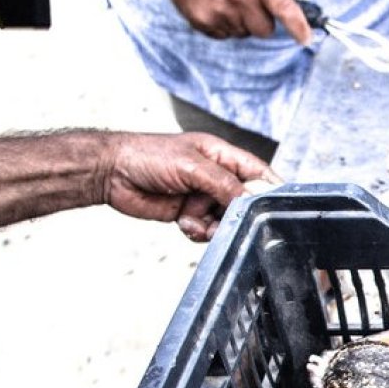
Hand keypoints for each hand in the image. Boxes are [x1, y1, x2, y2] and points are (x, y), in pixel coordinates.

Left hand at [96, 133, 277, 240]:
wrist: (110, 173)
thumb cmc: (146, 156)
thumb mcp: (191, 166)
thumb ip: (223, 184)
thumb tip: (249, 200)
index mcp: (221, 156)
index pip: (258, 173)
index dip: (270, 189)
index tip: (277, 207)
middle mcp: (215, 176)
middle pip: (244, 202)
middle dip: (237, 214)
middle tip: (226, 220)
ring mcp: (202, 196)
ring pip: (225, 220)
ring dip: (215, 226)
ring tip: (196, 220)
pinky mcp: (189, 213)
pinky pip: (206, 229)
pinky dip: (198, 231)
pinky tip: (184, 223)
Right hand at [167, 0, 310, 43]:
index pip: (285, 9)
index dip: (299, 26)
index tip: (305, 38)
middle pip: (265, 30)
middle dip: (262, 20)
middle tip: (251, 3)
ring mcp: (219, 13)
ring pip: (244, 33)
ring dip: (242, 22)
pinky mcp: (203, 23)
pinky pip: (225, 35)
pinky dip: (224, 25)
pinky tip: (215, 5)